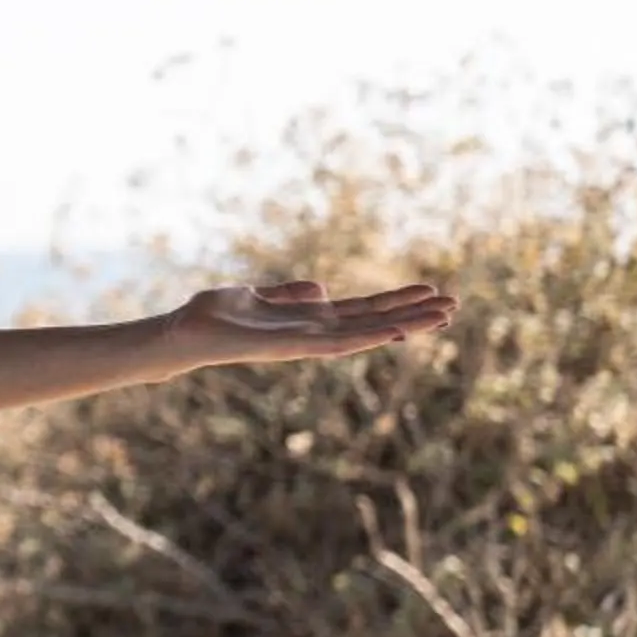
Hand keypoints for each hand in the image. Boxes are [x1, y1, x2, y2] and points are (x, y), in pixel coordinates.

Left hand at [167, 280, 456, 367]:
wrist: (181, 332)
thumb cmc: (212, 316)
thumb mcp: (255, 295)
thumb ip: (288, 293)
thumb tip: (323, 288)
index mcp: (306, 318)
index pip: (361, 310)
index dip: (395, 302)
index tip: (429, 291)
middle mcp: (312, 332)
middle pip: (373, 321)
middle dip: (413, 313)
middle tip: (454, 305)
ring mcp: (305, 342)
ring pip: (365, 334)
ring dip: (404, 324)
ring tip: (443, 315)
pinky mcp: (291, 348)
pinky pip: (337, 343)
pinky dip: (368, 337)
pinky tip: (397, 331)